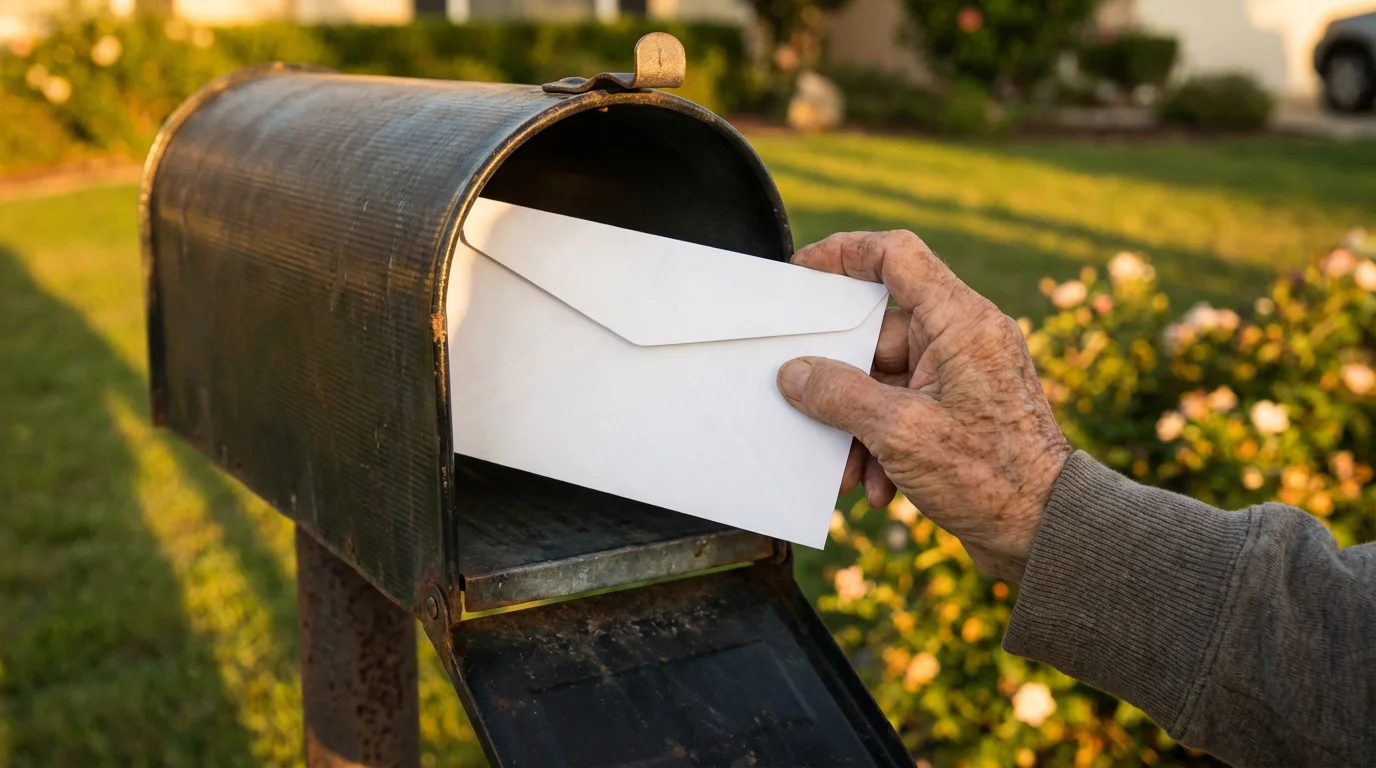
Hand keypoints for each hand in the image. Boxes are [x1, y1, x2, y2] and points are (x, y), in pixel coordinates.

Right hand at [777, 231, 1071, 582]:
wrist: (1048, 534)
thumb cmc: (991, 478)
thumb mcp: (900, 433)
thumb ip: (840, 395)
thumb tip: (795, 374)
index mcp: (961, 322)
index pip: (897, 256)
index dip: (844, 253)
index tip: (802, 270)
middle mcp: (965, 339)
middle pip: (877, 335)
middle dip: (840, 384)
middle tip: (804, 407)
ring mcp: (963, 375)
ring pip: (884, 382)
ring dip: (858, 427)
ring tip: (849, 472)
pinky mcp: (961, 411)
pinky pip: (903, 410)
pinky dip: (882, 444)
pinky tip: (879, 487)